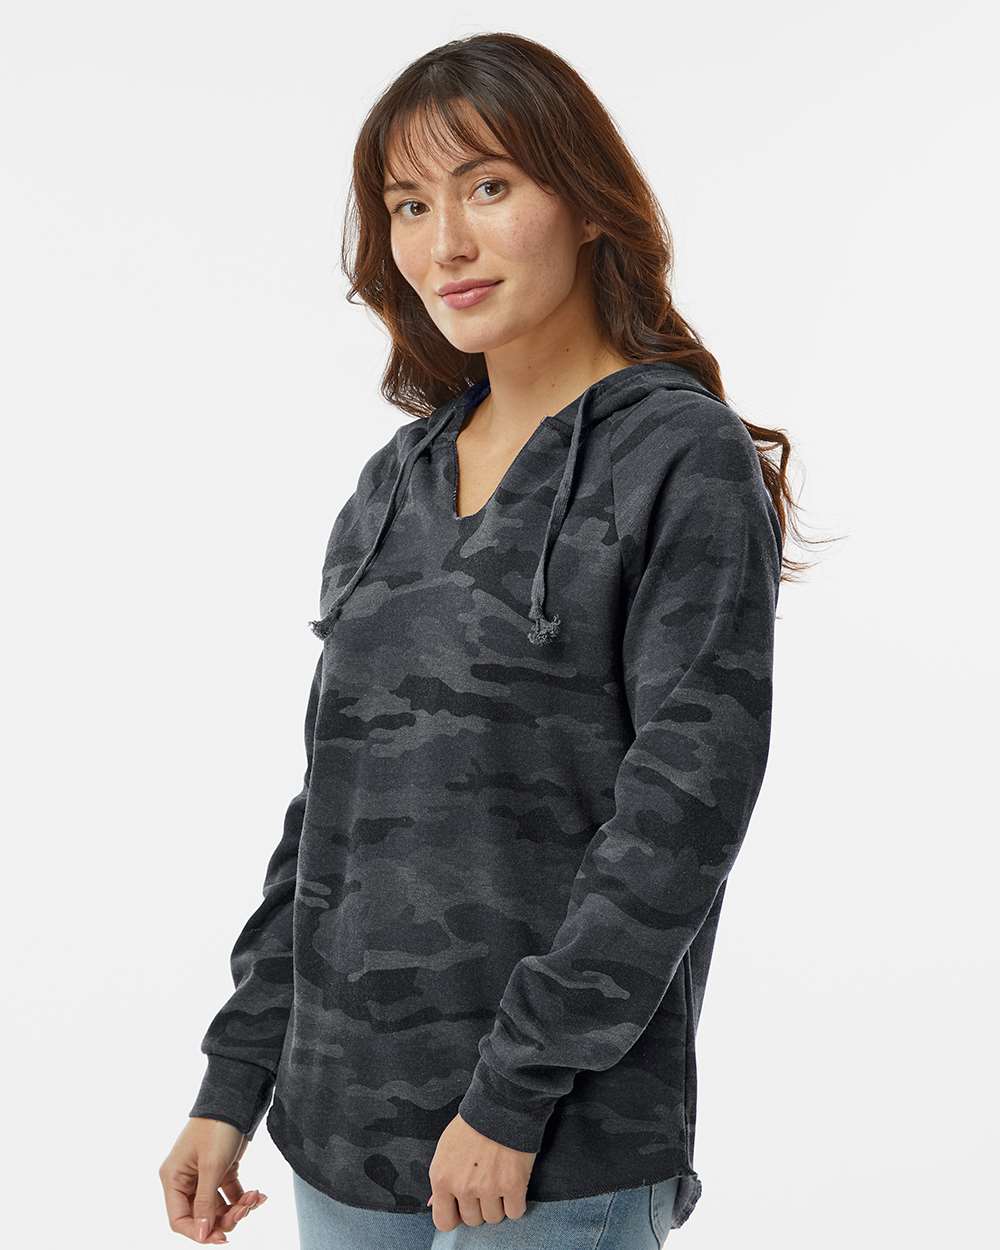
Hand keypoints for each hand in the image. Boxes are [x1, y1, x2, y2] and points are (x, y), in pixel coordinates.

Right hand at [159, 1117, 268, 1242]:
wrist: (236, 1097)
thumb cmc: (217, 1127)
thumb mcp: (212, 1166)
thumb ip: (206, 1202)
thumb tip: (202, 1234)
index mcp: (173, 1179)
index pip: (179, 1219)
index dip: (199, 1232)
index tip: (221, 1237)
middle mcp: (185, 1180)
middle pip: (202, 1216)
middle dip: (225, 1218)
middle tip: (245, 1210)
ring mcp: (204, 1175)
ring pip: (219, 1207)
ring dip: (238, 1207)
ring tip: (255, 1197)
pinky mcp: (221, 1169)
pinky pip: (230, 1194)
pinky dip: (244, 1197)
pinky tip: (259, 1194)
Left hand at [426, 1113, 536, 1231]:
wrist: (502, 1102)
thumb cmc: (473, 1123)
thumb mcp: (446, 1147)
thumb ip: (442, 1178)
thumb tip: (434, 1204)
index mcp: (442, 1178)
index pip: (444, 1221)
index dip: (455, 1215)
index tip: (463, 1206)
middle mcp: (463, 1187)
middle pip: (472, 1220)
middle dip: (479, 1206)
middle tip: (485, 1184)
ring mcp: (489, 1188)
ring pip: (494, 1218)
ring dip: (498, 1204)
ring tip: (500, 1180)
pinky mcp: (514, 1186)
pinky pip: (515, 1212)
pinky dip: (516, 1202)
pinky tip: (514, 1184)